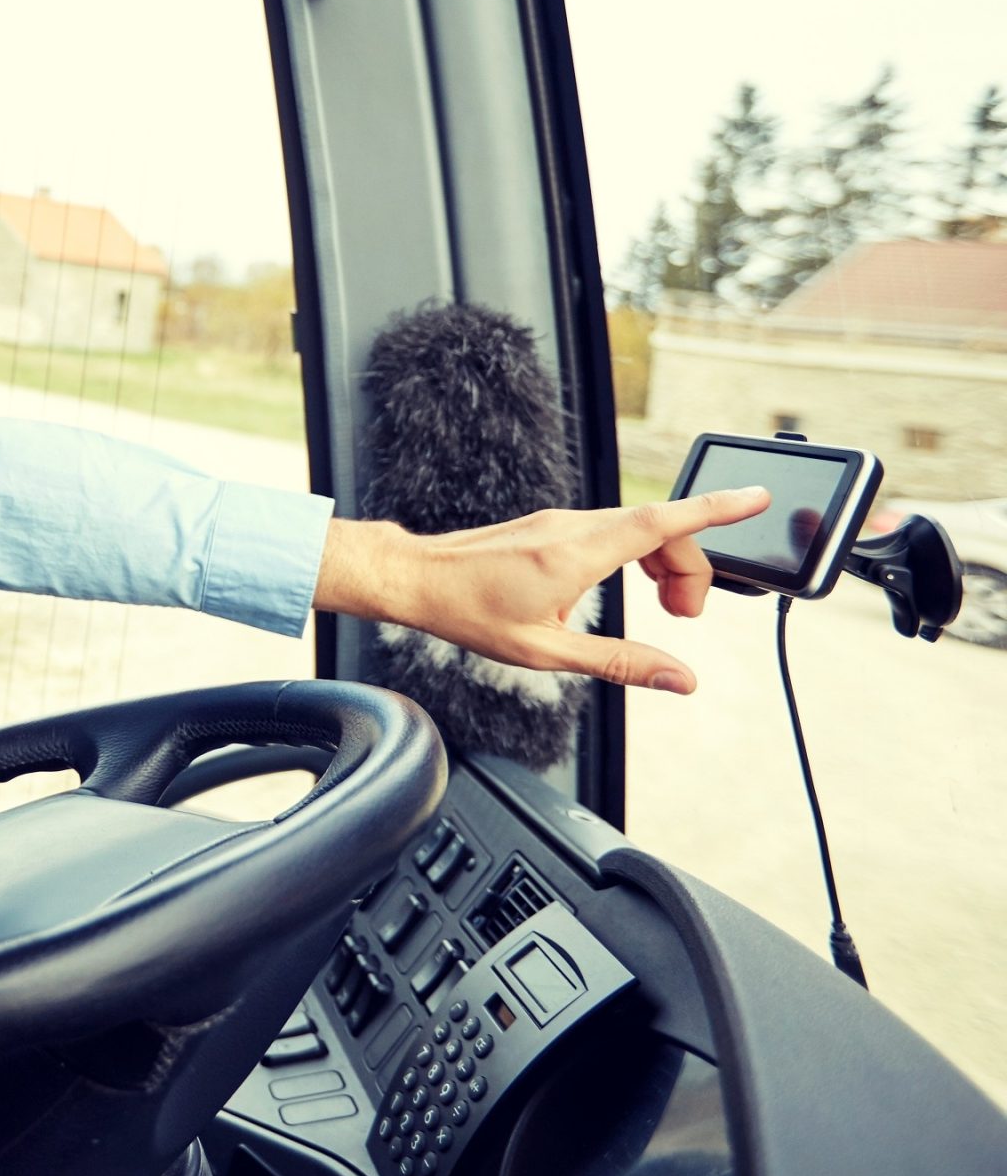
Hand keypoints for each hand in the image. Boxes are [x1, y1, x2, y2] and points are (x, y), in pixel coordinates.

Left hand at [316, 485, 771, 693]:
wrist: (417, 578)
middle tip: (686, 617)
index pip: (660, 522)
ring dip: (667, 561)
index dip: (715, 509)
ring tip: (668, 609)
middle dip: (692, 567)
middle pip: (662, 528)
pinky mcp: (553, 524)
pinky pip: (615, 527)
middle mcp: (572, 526)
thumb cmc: (469, 614)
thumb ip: (619, 663)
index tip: (758, 497)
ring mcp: (562, 520)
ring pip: (639, 526)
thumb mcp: (547, 653)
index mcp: (575, 554)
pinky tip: (632, 585)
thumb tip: (680, 679)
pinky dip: (640, 552)